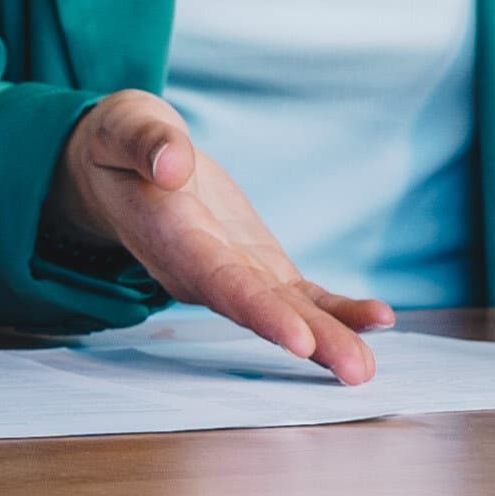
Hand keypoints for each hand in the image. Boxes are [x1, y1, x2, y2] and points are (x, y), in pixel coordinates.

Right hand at [46, 91, 391, 385]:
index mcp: (170, 237)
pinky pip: (300, 295)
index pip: (218, 281)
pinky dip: (337, 310)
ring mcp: (233, 273)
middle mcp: (203, 270)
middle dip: (310, 340)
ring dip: (330, 337)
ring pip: (285, 311)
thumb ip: (146, 143)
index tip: (298, 339)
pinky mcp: (257, 266)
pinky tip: (376, 321)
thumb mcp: (125, 126)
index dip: (258, 310)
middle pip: (260, 310)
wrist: (119, 170)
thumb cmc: (120, 145)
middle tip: (355, 369)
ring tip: (366, 366)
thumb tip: (171, 163)